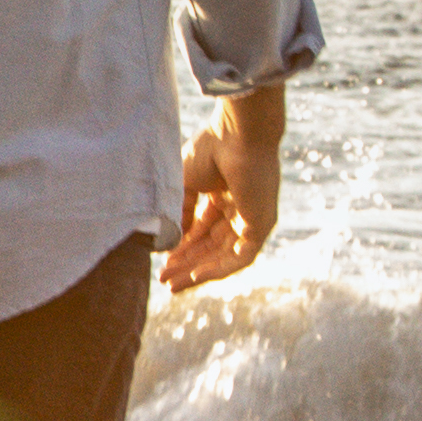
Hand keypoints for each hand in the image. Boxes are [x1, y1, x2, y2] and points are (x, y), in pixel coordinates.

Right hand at [164, 85, 287, 292]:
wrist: (238, 136)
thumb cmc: (211, 150)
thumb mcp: (185, 183)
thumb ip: (181, 212)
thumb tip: (174, 240)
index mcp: (223, 193)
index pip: (202, 229)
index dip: (181, 246)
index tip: (160, 260)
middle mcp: (239, 208)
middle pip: (211, 245)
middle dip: (186, 263)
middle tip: (162, 279)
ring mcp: (252, 219)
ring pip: (224, 254)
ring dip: (198, 270)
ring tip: (172, 284)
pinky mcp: (261, 226)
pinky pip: (240, 256)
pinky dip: (218, 268)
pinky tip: (195, 276)